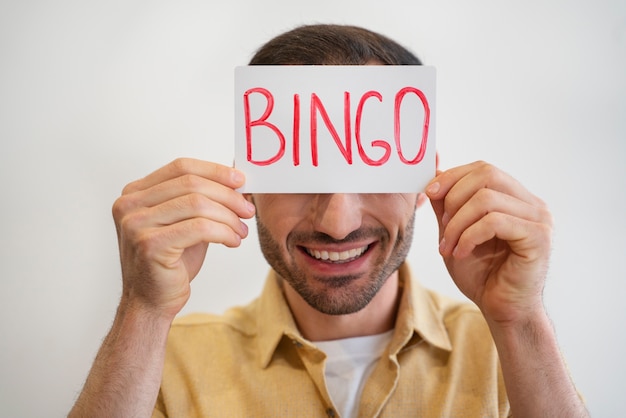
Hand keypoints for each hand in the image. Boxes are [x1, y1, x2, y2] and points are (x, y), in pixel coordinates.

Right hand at [111, 158, 255, 318]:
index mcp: (135, 193)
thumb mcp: (186, 222)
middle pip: (191, 184)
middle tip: (248, 209)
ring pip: (197, 204)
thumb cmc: (171, 262)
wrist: (151, 302)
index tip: (241, 180)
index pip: (181, 167)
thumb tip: (236, 177)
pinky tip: (233, 241)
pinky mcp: (150, 245)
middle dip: (227, 196)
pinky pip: (199, 228)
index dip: (215, 171)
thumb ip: (202, 198)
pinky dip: (224, 232)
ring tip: (241, 230)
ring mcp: (136, 224)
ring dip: (228, 216)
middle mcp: (129, 205)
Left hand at [425, 161, 552, 324]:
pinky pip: (495, 222)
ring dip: (457, 223)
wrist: (502, 310)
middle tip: (441, 225)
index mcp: (515, 199)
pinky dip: (469, 236)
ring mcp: (539, 219)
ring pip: (487, 199)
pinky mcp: (538, 237)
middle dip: (453, 197)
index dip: (453, 176)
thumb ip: (447, 205)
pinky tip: (460, 253)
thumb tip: (433, 174)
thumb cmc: (482, 274)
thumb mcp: (455, 233)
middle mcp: (532, 204)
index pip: (483, 169)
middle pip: (487, 174)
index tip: (429, 192)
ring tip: (447, 247)